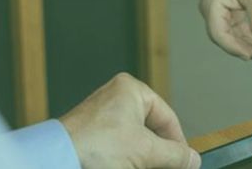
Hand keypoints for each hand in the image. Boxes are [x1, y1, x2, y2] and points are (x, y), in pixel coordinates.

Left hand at [57, 73, 199, 168]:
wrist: (59, 159)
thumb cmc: (94, 145)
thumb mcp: (145, 151)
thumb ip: (174, 155)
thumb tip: (192, 159)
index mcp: (130, 90)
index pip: (167, 117)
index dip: (179, 143)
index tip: (186, 163)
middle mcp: (116, 99)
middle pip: (152, 130)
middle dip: (160, 154)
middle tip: (169, 168)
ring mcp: (103, 117)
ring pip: (136, 141)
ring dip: (145, 158)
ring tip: (149, 167)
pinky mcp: (93, 136)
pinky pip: (119, 147)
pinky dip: (129, 159)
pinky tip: (130, 166)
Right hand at [199, 0, 251, 60]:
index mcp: (212, 5)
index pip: (219, 34)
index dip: (235, 47)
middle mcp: (212, 10)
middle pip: (224, 37)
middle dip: (243, 48)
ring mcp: (219, 12)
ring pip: (231, 36)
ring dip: (247, 45)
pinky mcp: (229, 13)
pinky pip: (237, 30)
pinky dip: (248, 37)